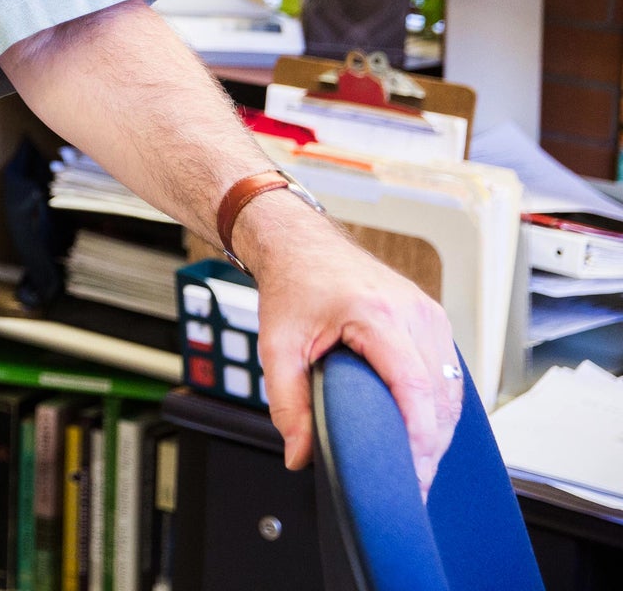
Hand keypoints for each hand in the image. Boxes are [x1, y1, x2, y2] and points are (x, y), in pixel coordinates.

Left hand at [235, 190, 463, 493]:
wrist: (301, 244)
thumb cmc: (292, 287)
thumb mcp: (276, 345)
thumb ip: (287, 403)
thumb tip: (300, 455)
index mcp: (377, 314)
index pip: (414, 385)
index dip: (419, 435)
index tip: (412, 471)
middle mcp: (413, 312)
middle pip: (440, 395)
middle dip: (430, 445)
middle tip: (411, 484)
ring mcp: (429, 314)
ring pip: (452, 388)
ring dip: (439, 430)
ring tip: (417, 465)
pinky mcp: (433, 320)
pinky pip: (448, 373)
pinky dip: (440, 407)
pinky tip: (424, 431)